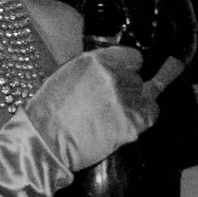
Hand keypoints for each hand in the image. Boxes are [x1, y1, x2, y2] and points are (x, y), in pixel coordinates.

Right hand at [25, 45, 154, 172]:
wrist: (46, 140)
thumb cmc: (50, 111)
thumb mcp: (68, 75)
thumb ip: (94, 70)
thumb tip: (111, 71)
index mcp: (96, 61)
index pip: (133, 56)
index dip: (129, 67)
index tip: (125, 75)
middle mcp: (114, 76)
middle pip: (136, 78)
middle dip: (127, 88)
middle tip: (110, 103)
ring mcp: (125, 99)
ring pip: (147, 95)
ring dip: (136, 103)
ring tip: (118, 115)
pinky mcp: (132, 122)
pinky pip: (151, 113)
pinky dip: (144, 117)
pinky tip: (129, 123)